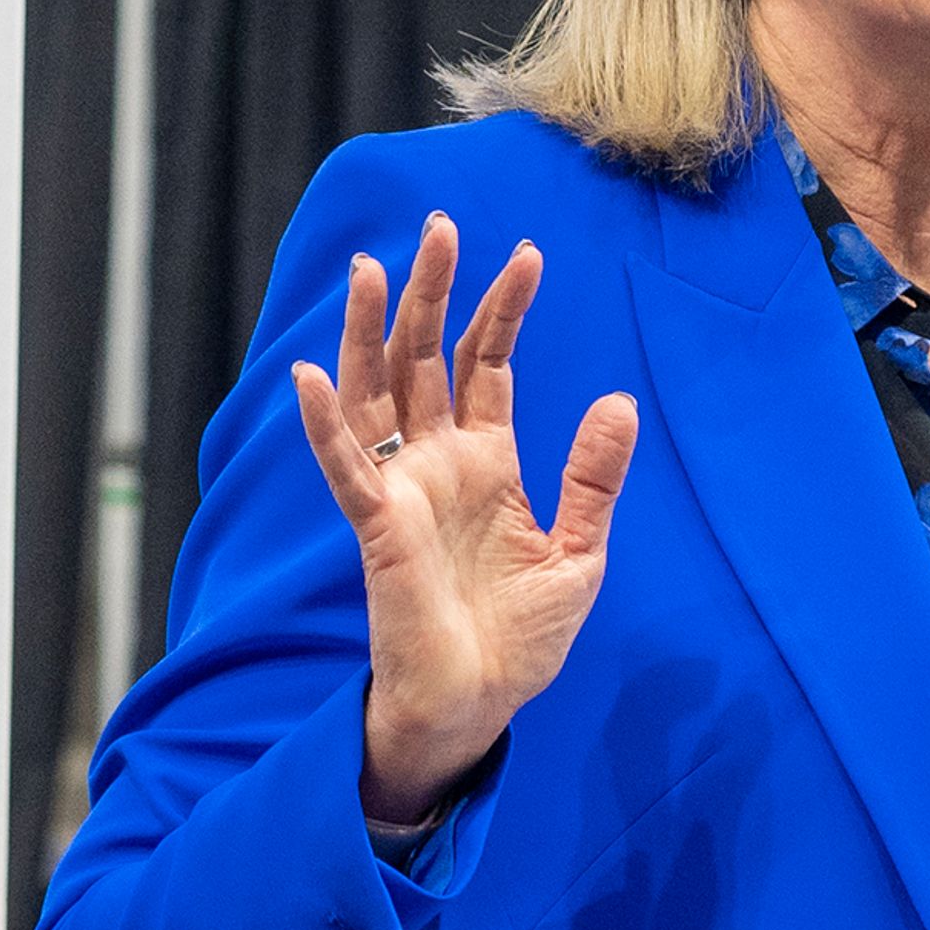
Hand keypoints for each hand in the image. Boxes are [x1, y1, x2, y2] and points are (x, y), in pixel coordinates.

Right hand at [292, 214, 640, 823]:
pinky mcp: (376, 527)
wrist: (479, 704)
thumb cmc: (521, 638)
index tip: (527, 252)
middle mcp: (437, 462)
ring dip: (367, 331)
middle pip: (425, 356)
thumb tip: (617, 400)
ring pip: (376, 391)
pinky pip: (344, 467)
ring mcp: (401, 488)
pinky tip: (312, 375)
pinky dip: (325, 423)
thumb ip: (591, 478)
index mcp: (488, 461)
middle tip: (439, 225)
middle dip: (432, 291)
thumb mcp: (578, 552)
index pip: (488, 364)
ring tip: (367, 267)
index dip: (504, 309)